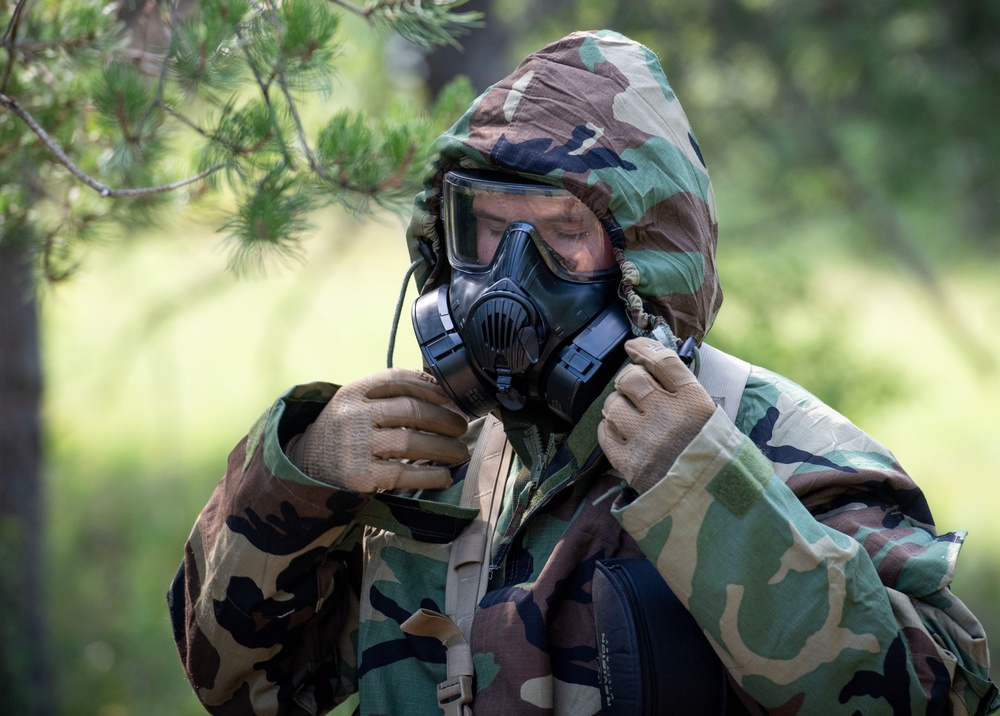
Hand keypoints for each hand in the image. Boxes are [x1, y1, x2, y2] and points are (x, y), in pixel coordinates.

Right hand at [293, 368, 468, 491]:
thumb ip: (386, 397)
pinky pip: (404, 474)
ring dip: (444, 448)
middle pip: (410, 410)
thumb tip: (442, 394)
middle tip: (461, 427)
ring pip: (411, 442)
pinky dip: (430, 475)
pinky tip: (445, 476)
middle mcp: (352, 416)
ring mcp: (355, 446)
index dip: (429, 386)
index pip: (397, 379)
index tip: (450, 396)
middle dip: (444, 419)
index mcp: (352, 392)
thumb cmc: (341, 434)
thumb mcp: (353, 406)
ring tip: (460, 452)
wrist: (302, 469)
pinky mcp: (359, 476)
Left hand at [598, 338, 716, 493]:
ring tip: (628, 414)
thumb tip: (655, 362)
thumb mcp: (712, 418)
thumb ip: (686, 392)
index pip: (664, 361)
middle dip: (627, 379)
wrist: (711, 504)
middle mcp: (669, 417)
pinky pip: (605, 433)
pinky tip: (620, 432)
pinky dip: (609, 429)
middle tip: (631, 387)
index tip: (633, 346)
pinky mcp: (629, 464)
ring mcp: (647, 440)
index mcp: (695, 403)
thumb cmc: (712, 457)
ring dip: (617, 405)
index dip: (644, 348)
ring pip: (613, 404)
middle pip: (631, 378)